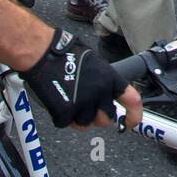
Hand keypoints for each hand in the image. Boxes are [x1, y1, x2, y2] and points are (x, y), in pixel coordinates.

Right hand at [24, 28, 142, 129]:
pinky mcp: (66, 111)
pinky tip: (56, 101)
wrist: (42, 52)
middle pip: (106, 119)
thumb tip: (106, 94)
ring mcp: (83, 103)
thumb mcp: (94, 62)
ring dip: (77, 117)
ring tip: (67, 99)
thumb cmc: (65, 52)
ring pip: (85, 124)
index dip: (134, 116)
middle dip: (96, 117)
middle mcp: (100, 92)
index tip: (130, 123)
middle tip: (84, 106)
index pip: (132, 100)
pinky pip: (66, 123)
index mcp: (109, 78)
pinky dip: (60, 117)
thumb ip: (104, 80)